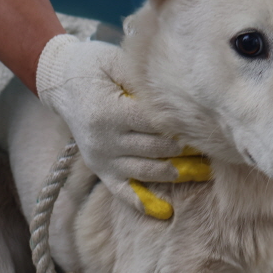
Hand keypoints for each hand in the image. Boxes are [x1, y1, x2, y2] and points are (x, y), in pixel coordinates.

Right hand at [36, 34, 210, 218]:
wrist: (60, 81)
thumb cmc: (92, 66)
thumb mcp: (114, 60)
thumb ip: (141, 77)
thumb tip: (175, 88)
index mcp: (109, 112)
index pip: (154, 124)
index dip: (180, 126)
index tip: (205, 125)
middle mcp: (104, 139)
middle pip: (155, 149)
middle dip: (185, 150)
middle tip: (212, 147)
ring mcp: (101, 157)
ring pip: (146, 171)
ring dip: (175, 173)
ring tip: (202, 171)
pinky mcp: (100, 168)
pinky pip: (122, 191)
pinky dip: (143, 203)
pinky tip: (165, 212)